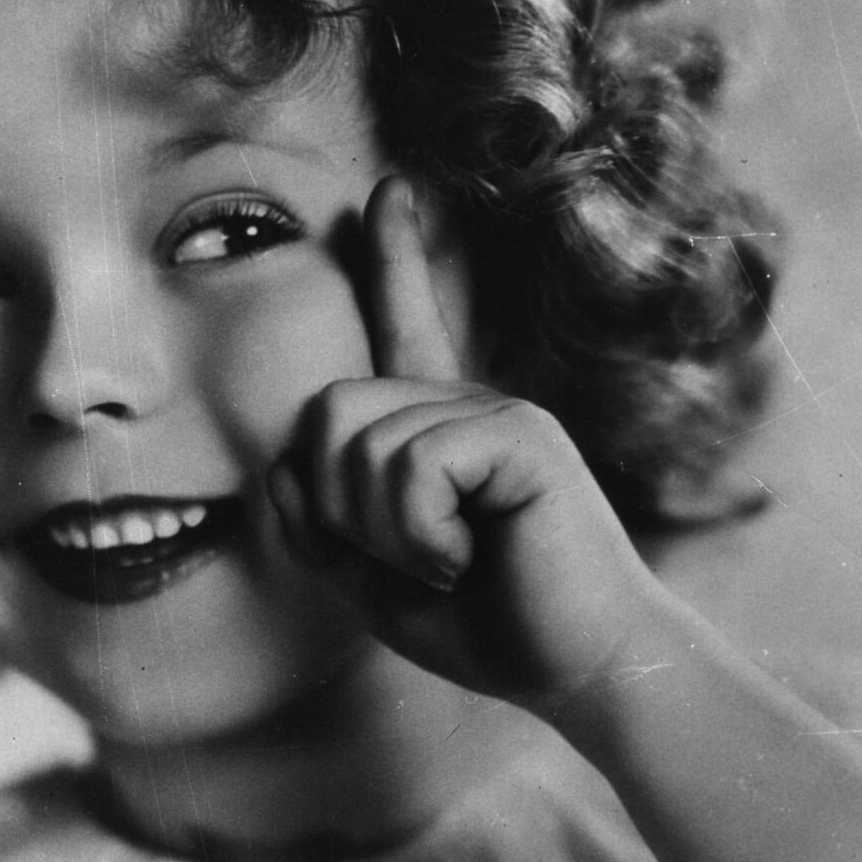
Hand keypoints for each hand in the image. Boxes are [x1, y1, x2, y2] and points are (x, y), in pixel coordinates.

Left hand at [268, 178, 661, 725]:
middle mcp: (467, 402)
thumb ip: (321, 525)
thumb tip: (283, 464)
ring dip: (385, 534)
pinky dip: (419, 535)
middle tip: (413, 559)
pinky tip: (469, 558)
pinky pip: (412, 465)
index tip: (388, 192)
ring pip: (361, 444)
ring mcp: (498, 412)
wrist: (578, 670)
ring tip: (452, 563)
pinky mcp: (521, 437)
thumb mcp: (372, 579)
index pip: (403, 327)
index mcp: (438, 427)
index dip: (392, 259)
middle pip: (328, 407)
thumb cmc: (484, 625)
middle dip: (339, 505)